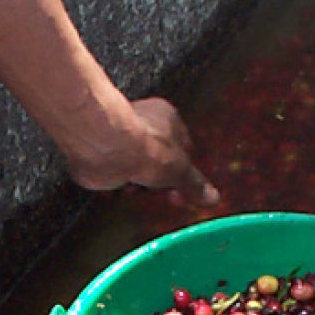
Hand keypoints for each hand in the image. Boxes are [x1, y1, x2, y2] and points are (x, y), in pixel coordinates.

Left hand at [65, 96, 219, 206]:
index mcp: (167, 117)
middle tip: (168, 197)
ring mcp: (121, 136)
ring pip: (138, 166)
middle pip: (159, 156)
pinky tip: (126, 193)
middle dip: (162, 179)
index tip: (186, 187)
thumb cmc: (146, 147)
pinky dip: (122, 186)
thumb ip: (194, 184)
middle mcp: (143, 121)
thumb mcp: (180, 170)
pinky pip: (118, 173)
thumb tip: (212, 197)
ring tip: (147, 197)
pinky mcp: (103, 150)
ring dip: (142, 184)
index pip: (182, 145)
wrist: (105, 146)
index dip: (185, 168)